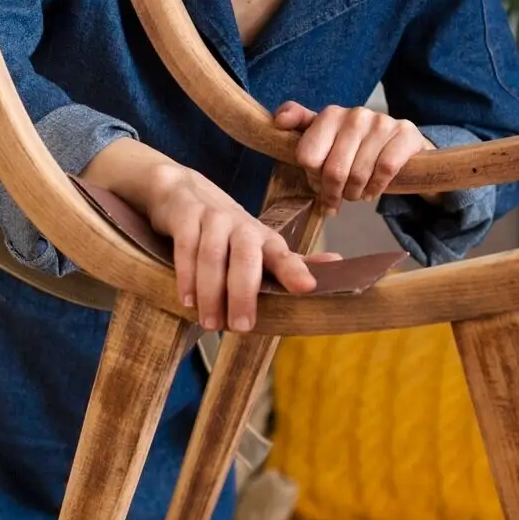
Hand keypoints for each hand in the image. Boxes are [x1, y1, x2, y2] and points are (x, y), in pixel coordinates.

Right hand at [141, 160, 335, 333]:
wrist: (181, 191)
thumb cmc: (226, 229)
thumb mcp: (258, 245)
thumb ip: (290, 262)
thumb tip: (337, 263)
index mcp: (264, 239)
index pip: (283, 255)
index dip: (295, 271)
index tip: (307, 288)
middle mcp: (241, 226)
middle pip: (247, 258)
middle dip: (244, 293)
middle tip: (241, 327)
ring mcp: (213, 219)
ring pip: (213, 256)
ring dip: (212, 291)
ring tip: (211, 322)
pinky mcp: (186, 216)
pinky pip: (187, 247)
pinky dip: (186, 275)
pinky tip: (187, 300)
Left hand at [273, 101, 434, 211]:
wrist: (402, 145)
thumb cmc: (356, 146)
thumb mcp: (326, 136)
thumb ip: (300, 125)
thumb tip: (279, 120)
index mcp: (330, 114)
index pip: (308, 157)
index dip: (313, 178)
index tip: (319, 183)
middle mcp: (355, 114)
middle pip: (333, 171)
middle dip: (333, 192)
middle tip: (338, 199)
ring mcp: (381, 122)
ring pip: (358, 174)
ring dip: (355, 193)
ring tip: (356, 194)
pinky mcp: (405, 133)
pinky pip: (384, 170)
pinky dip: (377, 188)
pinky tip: (373, 191)